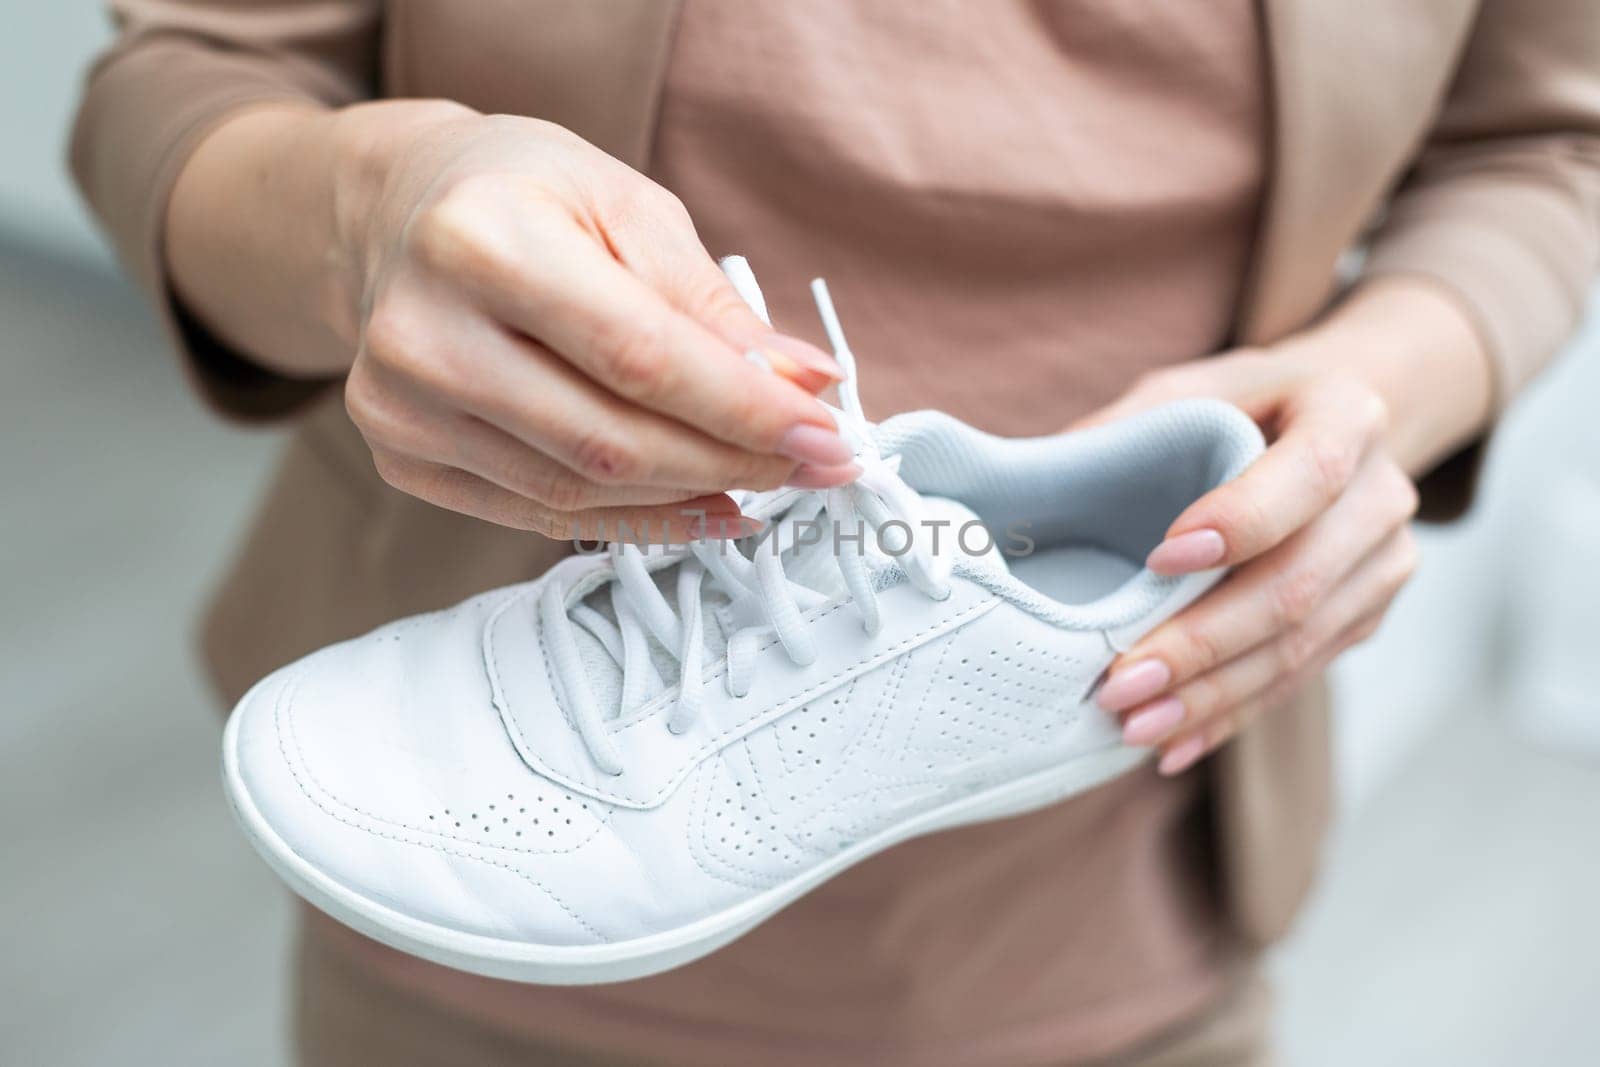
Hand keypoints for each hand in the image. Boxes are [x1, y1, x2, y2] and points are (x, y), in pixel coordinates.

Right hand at [169, 102, 856, 540]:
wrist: (400, 214)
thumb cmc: (523, 194)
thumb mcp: (629, 206)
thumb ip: (713, 304)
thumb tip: (803, 385)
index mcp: (481, 240)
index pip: (640, 356)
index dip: (745, 410)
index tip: (826, 434)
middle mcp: (423, 332)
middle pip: (610, 440)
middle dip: (733, 462)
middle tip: (812, 465)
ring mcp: (400, 406)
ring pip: (579, 491)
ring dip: (691, 497)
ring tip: (763, 480)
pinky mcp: (402, 456)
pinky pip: (540, 515)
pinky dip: (635, 521)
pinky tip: (701, 506)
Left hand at [1083, 348, 1421, 774]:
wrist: (1337, 427)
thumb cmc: (1242, 404)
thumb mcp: (1185, 391)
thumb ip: (1123, 430)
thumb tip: (1027, 481)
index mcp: (1346, 412)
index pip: (1310, 474)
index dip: (1242, 521)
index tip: (1160, 559)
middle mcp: (1382, 493)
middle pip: (1299, 583)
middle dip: (1202, 642)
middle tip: (1120, 681)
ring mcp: (1382, 564)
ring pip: (1299, 645)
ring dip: (1210, 695)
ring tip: (1134, 726)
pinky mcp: (1365, 618)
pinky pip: (1298, 677)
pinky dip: (1231, 714)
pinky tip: (1174, 744)